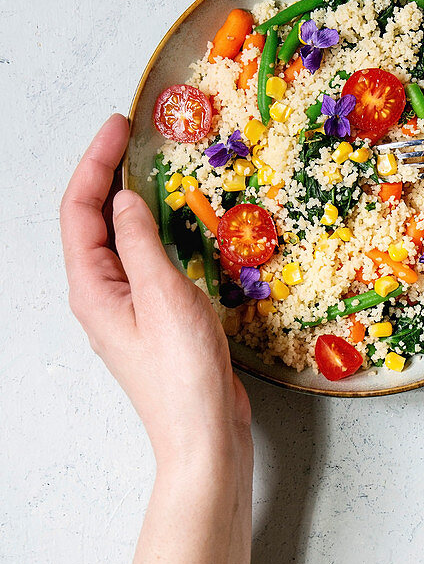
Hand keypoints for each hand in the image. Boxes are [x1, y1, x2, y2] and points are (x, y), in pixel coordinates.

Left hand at [60, 115, 250, 466]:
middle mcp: (102, 296)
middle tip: (135, 137)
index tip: (119, 127)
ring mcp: (127, 310)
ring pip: (119, 243)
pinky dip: (155, 234)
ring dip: (131, 203)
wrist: (204, 436)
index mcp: (93, 289)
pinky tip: (177, 225)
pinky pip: (145, 263)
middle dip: (108, 175)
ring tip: (153, 169)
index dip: (95, 164)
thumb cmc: (182, 374)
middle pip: (91, 223)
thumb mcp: (164, 297)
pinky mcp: (154, 320)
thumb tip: (125, 201)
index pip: (79, 212)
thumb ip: (141, 244)